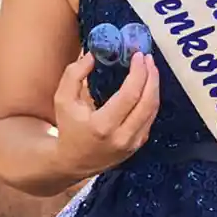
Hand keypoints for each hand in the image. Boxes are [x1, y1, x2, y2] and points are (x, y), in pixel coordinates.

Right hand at [51, 49, 159, 178]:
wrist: (73, 161)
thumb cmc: (68, 128)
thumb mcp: (62, 99)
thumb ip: (74, 74)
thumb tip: (92, 55)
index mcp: (103, 126)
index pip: (130, 95)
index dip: (138, 73)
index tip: (138, 56)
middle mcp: (122, 137)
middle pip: (147, 102)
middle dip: (151, 76)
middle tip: (147, 58)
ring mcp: (132, 143)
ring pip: (153, 110)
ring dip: (154, 86)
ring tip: (150, 68)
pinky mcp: (137, 145)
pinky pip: (150, 118)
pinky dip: (151, 99)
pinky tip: (147, 86)